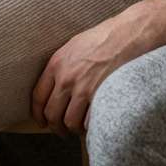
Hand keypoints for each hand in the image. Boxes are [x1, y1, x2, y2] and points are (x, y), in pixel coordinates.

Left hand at [31, 12, 142, 134]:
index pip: (38, 96)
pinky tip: (94, 124)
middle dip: (56, 126)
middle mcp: (67, 78)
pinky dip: (91, 128)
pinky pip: (89, 123)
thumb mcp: (74, 45)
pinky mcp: (100, 98)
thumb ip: (62, 65)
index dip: (38, 114)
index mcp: (57, 64)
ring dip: (73, 129)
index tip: (42, 121)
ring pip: (70, 122)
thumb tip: (57, 85)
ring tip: (79, 128)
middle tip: (62, 130)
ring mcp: (84, 89)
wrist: (128, 35)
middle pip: (52, 114)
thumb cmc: (104, 37)